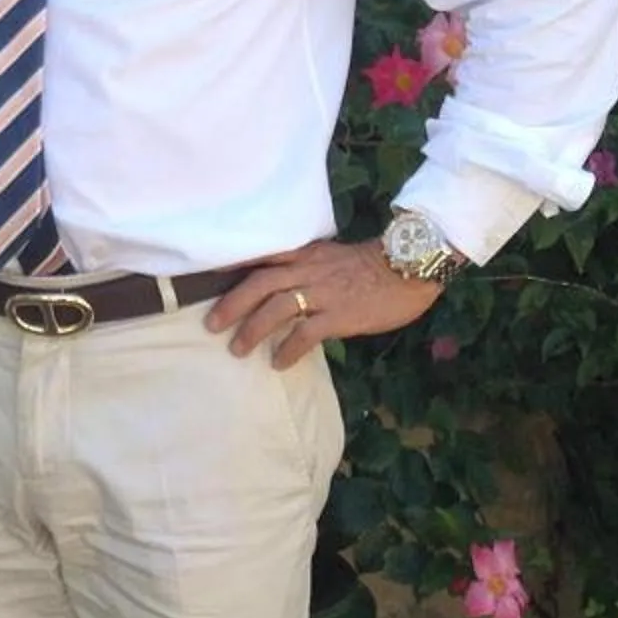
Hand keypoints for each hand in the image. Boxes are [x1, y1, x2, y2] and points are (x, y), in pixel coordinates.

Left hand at [205, 238, 442, 369]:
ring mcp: (323, 292)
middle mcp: (308, 270)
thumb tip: (284, 289)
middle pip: (259, 283)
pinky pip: (306, 333)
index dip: (234, 267)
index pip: (262, 257)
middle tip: (211, 325)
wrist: (409, 266)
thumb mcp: (332, 258)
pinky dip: (288, 349)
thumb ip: (307, 268)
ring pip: (276, 308)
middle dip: (232, 304)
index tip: (208, 278)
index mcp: (305, 254)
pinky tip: (278, 363)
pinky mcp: (339, 315)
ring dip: (253, 329)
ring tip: (237, 349)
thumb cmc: (373, 265)